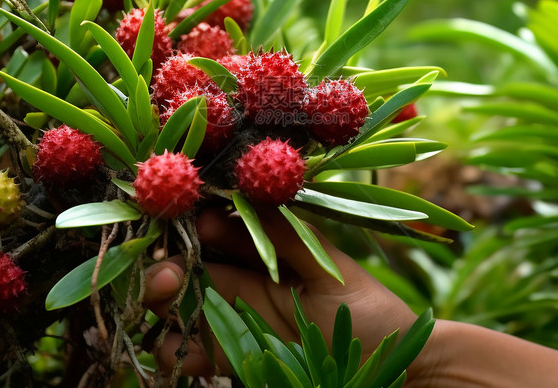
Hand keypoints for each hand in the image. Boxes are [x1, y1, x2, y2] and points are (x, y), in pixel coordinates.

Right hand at [143, 206, 419, 376]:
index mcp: (267, 255)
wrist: (395, 365)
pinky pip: (195, 352)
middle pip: (191, 269)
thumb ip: (290, 238)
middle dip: (168, 263)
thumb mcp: (332, 270)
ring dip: (162, 302)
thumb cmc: (371, 311)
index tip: (181, 219)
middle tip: (163, 268)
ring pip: (183, 308)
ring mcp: (239, 322)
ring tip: (163, 295)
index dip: (194, 225)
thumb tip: (252, 192)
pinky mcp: (238, 358)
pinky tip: (176, 346)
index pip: (219, 233)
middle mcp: (246, 284)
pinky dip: (175, 349)